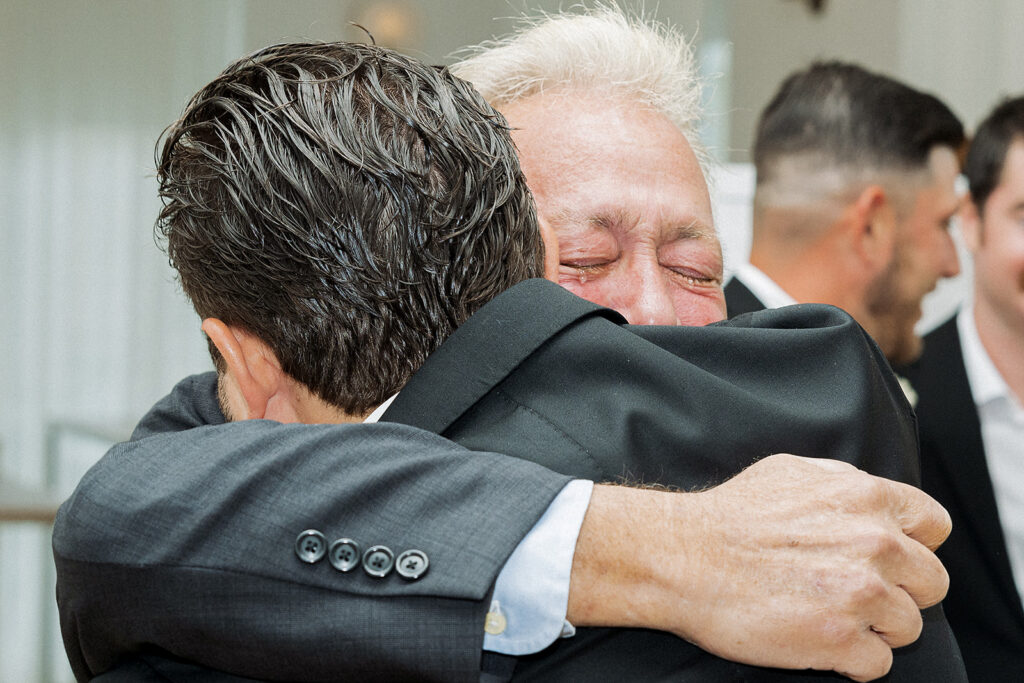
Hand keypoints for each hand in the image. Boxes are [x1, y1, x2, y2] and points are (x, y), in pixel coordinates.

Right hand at [567, 453, 950, 681]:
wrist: (682, 556)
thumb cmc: (728, 516)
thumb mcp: (790, 472)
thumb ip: (843, 482)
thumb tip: (870, 497)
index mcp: (866, 497)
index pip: (934, 526)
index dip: (914, 544)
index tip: (889, 558)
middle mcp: (875, 542)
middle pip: (931, 582)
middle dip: (899, 590)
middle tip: (856, 593)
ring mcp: (860, 593)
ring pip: (909, 626)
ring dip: (875, 627)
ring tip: (831, 617)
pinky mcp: (840, 640)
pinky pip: (879, 663)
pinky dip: (853, 660)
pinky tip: (821, 641)